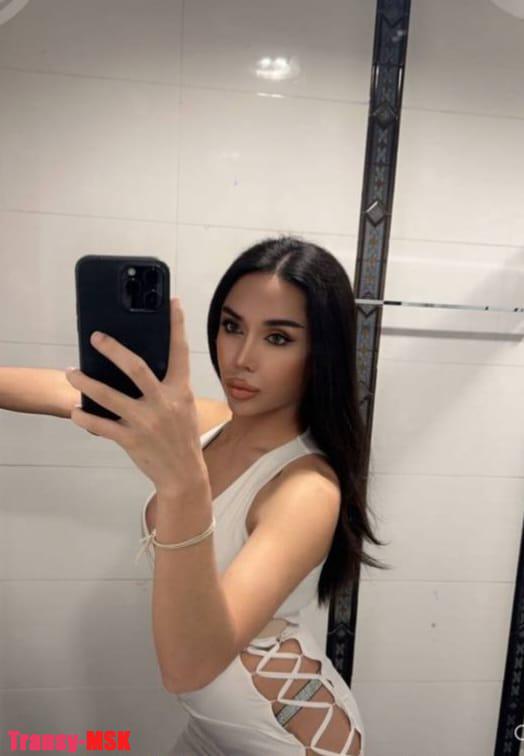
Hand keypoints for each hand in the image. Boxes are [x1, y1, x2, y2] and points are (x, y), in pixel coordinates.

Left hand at [65, 297, 208, 496]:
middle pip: (136, 368)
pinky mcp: (131, 440)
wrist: (184, 475)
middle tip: (95, 337)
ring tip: (71, 372)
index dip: (177, 326)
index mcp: (180, 391)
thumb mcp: (182, 407)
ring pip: (109, 396)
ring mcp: (146, 422)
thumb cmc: (182, 438)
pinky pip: (101, 425)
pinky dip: (84, 417)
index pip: (179, 352)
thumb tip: (138, 367)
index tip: (173, 303)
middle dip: (113, 350)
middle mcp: (163, 403)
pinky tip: (75, 410)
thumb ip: (167, 387)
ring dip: (85, 382)